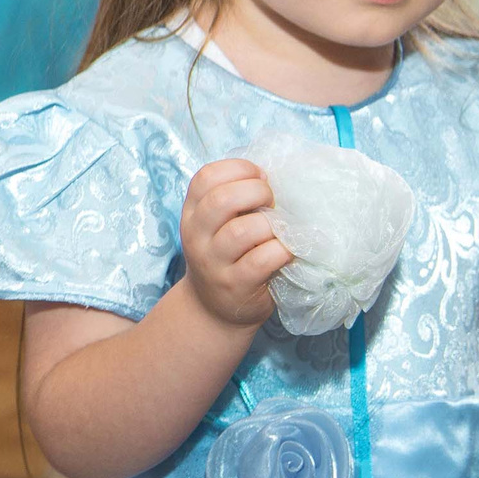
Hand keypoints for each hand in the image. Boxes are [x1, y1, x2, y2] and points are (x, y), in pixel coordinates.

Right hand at [180, 157, 288, 327]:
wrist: (213, 308)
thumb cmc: (226, 256)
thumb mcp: (216, 225)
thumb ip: (234, 200)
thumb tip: (275, 177)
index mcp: (192, 212)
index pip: (206, 177)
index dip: (239, 169)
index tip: (261, 177)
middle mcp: (196, 235)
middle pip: (222, 200)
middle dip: (257, 192)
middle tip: (272, 202)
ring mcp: (213, 262)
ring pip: (244, 231)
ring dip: (271, 225)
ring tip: (279, 230)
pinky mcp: (235, 285)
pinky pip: (262, 260)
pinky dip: (281, 251)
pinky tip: (286, 252)